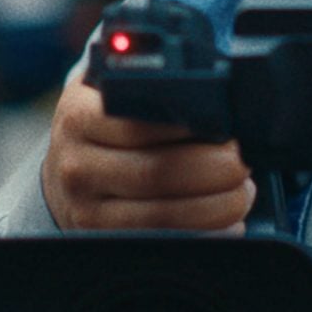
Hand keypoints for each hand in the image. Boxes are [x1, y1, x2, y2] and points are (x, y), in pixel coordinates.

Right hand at [40, 75, 254, 231]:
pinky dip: (205, 234)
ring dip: (217, 206)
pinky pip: (163, 241)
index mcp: (79, 115)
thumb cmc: (105, 127)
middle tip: (245, 162)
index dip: (191, 128)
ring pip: (163, 213)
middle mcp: (76, 164)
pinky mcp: (103, 240)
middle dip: (215, 170)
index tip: (228, 128)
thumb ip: (145, 79)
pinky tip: (229, 222)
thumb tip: (210, 70)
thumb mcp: (109, 92)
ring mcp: (86, 209)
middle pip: (157, 172)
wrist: (67, 173)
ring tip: (243, 192)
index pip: (139, 123)